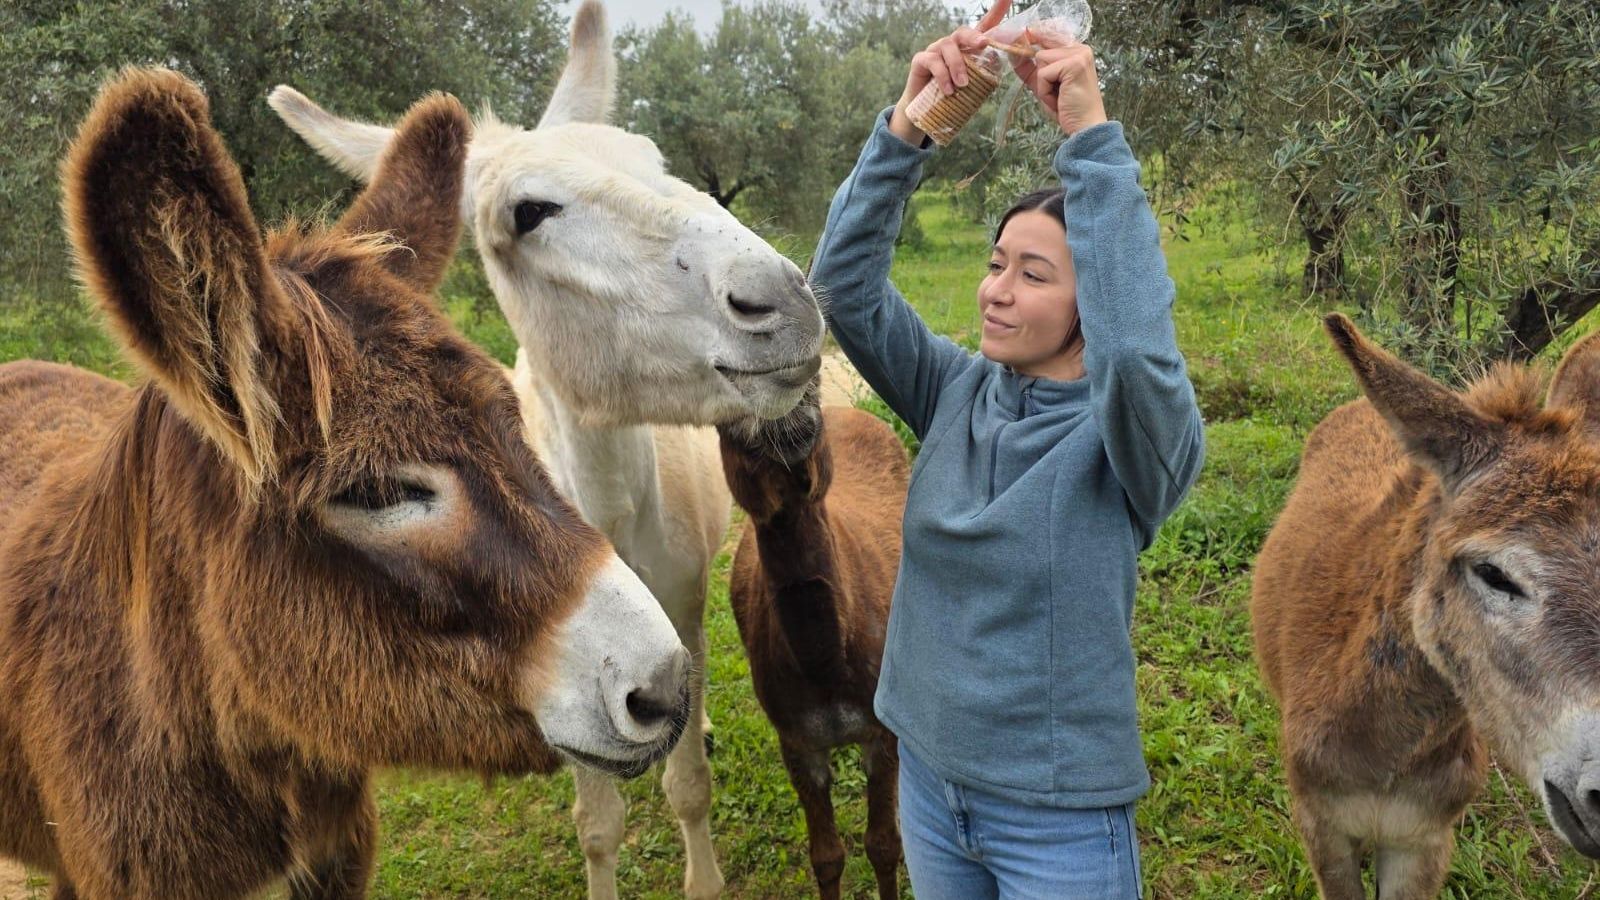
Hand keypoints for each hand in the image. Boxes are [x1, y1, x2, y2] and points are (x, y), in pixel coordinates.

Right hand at [888, 0, 1011, 144]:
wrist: (925, 115)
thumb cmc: (953, 99)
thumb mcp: (974, 86)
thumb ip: (985, 74)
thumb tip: (1000, 63)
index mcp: (968, 48)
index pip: (984, 25)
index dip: (996, 10)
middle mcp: (951, 45)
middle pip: (962, 32)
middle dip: (973, 36)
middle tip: (983, 45)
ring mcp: (934, 50)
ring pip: (947, 46)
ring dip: (957, 65)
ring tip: (962, 85)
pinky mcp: (920, 61)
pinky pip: (932, 61)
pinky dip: (942, 75)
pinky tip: (948, 90)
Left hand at [1009, 34, 1106, 136]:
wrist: (1085, 128)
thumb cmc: (1067, 109)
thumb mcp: (1046, 85)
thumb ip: (1032, 69)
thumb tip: (1013, 54)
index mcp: (1077, 51)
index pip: (1049, 37)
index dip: (1034, 39)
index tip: (1024, 32)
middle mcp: (1081, 49)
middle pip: (1040, 52)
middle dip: (1041, 76)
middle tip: (1057, 95)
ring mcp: (1079, 55)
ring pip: (1040, 60)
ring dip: (1043, 85)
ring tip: (1059, 97)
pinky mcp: (1073, 65)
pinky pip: (1043, 74)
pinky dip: (1045, 90)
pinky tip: (1059, 99)